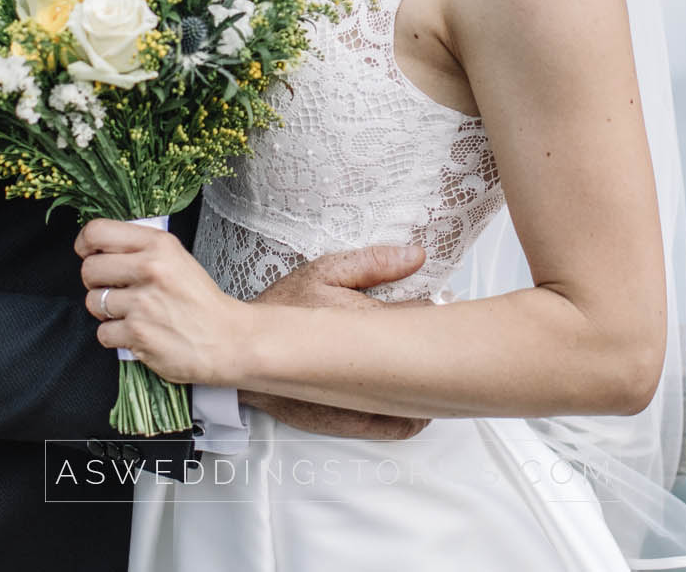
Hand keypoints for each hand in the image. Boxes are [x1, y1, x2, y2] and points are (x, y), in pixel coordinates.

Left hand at [78, 219, 246, 385]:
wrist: (227, 339)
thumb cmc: (200, 300)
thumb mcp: (177, 258)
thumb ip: (141, 248)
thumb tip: (98, 246)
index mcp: (159, 245)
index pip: (97, 232)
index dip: (85, 244)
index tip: (88, 253)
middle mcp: (150, 269)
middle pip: (89, 269)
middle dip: (96, 281)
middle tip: (114, 288)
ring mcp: (142, 303)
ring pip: (93, 302)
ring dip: (105, 311)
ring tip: (129, 312)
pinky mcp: (137, 334)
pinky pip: (102, 333)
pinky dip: (116, 337)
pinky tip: (136, 332)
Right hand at [244, 244, 432, 440]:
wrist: (241, 352)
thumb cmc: (282, 310)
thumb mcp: (323, 272)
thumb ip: (373, 263)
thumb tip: (417, 256)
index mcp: (365, 324)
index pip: (422, 321)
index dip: (438, 315)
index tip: (444, 309)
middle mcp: (365, 368)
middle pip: (425, 363)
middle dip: (438, 352)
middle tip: (441, 340)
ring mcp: (360, 401)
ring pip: (416, 400)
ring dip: (428, 385)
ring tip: (429, 370)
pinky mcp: (348, 422)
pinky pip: (397, 428)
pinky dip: (412, 417)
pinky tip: (416, 405)